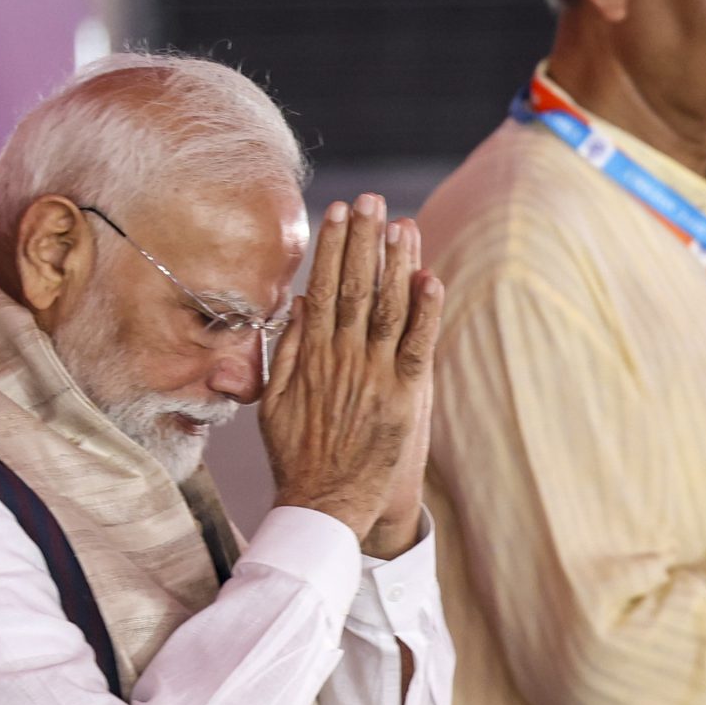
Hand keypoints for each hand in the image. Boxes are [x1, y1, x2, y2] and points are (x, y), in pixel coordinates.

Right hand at [261, 195, 442, 547]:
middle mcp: (341, 358)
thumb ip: (285, 352)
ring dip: (394, 262)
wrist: (321, 506)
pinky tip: (431, 276)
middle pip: (353, 286)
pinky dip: (425, 311)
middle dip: (361, 239)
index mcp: (310, 356)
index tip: (335, 211)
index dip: (330, 247)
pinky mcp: (402, 397)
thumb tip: (296, 307)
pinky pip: (417, 345)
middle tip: (369, 199)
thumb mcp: (275, 402)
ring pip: (386, 307)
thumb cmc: (297, 457)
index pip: (321, 288)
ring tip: (400, 222)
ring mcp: (372, 376)